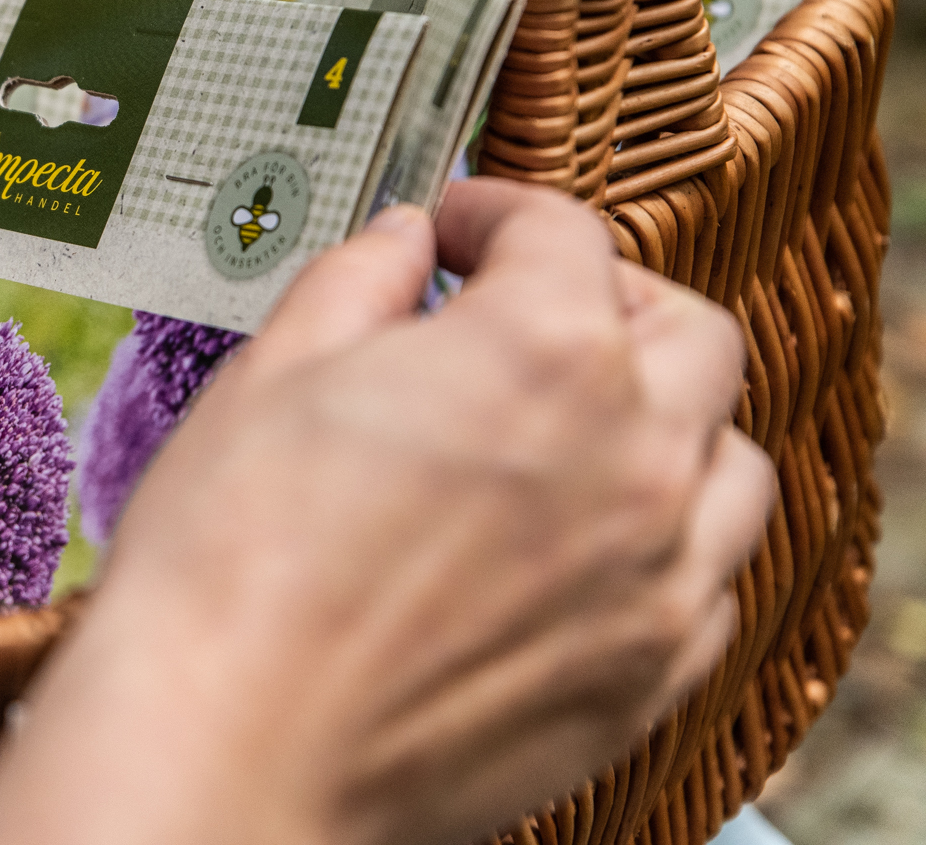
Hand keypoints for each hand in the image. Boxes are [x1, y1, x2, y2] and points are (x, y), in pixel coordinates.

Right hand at [0, 178, 774, 844]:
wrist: (229, 744)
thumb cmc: (232, 563)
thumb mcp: (273, 372)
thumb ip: (360, 281)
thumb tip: (405, 242)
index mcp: (542, 353)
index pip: (562, 233)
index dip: (495, 211)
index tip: (454, 229)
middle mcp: (636, 457)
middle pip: (685, 331)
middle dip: (606, 297)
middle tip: (522, 309)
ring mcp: (658, 579)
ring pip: (728, 459)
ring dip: (666, 419)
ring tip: (573, 429)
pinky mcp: (648, 680)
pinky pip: (709, 584)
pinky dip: (667, 543)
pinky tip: (582, 545)